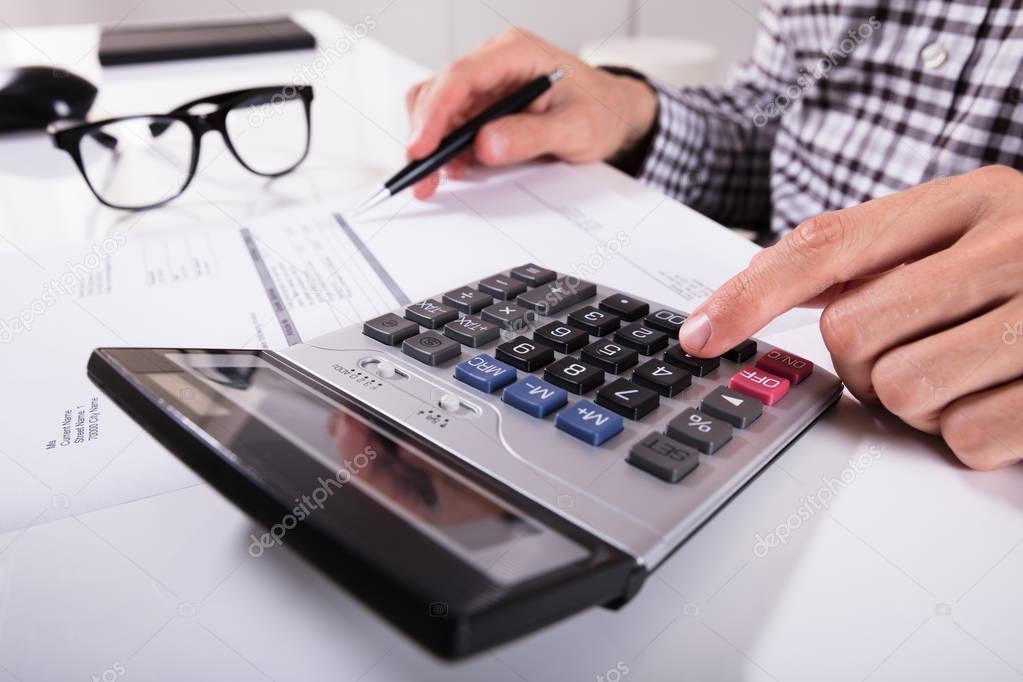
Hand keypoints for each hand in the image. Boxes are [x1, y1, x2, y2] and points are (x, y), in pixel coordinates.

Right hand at [404, 28, 657, 198]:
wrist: (615, 115)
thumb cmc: (601, 112)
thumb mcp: (577, 128)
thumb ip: (532, 135)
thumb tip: (486, 143)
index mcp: (515, 53)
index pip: (460, 77)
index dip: (434, 114)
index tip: (422, 148)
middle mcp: (494, 63)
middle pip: (438, 92)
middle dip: (424, 136)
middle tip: (423, 178)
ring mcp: (486, 85)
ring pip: (436, 109)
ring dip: (432, 146)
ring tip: (435, 180)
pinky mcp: (483, 107)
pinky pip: (451, 125)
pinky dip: (446, 150)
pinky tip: (455, 170)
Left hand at [677, 166, 1022, 469]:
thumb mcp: (964, 232)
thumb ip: (874, 252)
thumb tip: (756, 282)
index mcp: (972, 198)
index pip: (827, 245)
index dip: (750, 295)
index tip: (700, 334)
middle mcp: (1017, 243)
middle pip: (853, 332)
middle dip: (861, 363)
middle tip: (906, 352)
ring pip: (901, 391)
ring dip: (915, 401)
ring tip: (963, 372)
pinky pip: (964, 440)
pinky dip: (968, 435)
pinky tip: (1003, 399)